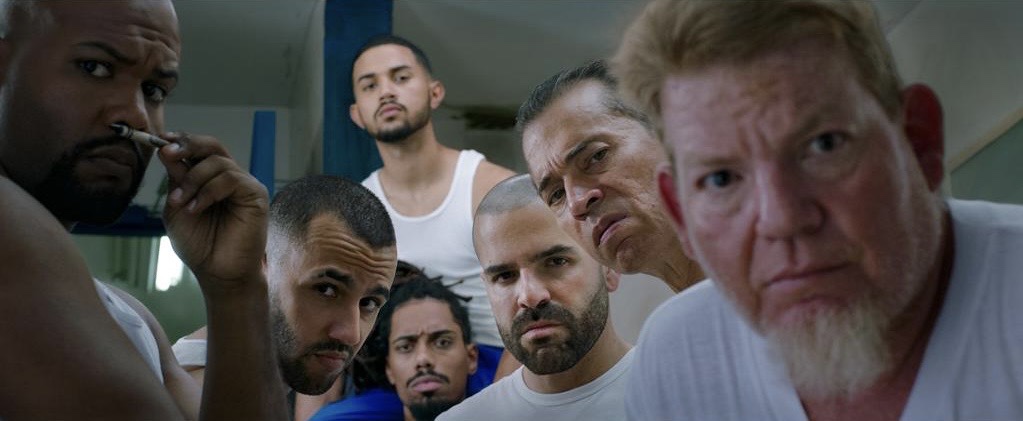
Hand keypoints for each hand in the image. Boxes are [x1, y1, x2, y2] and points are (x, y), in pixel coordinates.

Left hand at [157, 132, 268, 294]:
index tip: (159, 140)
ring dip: (193, 179)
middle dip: (188, 145)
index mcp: (210, 179)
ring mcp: (244, 185)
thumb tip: (165, 148)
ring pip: (218, 162)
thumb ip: (175, 180)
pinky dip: (209, 191)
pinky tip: (196, 208)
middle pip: (212, 145)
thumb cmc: (199, 244)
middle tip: (168, 153)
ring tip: (181, 203)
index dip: (181, 140)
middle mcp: (229, 177)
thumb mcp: (177, 207)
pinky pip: (231, 179)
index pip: (199, 149)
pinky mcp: (256, 194)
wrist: (217, 272)